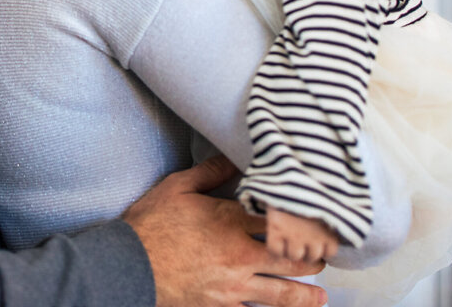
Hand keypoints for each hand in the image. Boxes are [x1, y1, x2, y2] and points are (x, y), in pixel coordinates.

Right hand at [123, 156, 325, 306]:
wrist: (128, 266)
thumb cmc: (151, 224)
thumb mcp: (177, 188)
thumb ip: (210, 173)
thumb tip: (234, 159)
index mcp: (230, 221)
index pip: (279, 220)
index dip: (303, 219)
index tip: (318, 220)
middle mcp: (239, 255)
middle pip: (291, 260)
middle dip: (312, 259)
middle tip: (322, 257)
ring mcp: (232, 287)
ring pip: (282, 295)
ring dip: (306, 296)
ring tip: (320, 296)